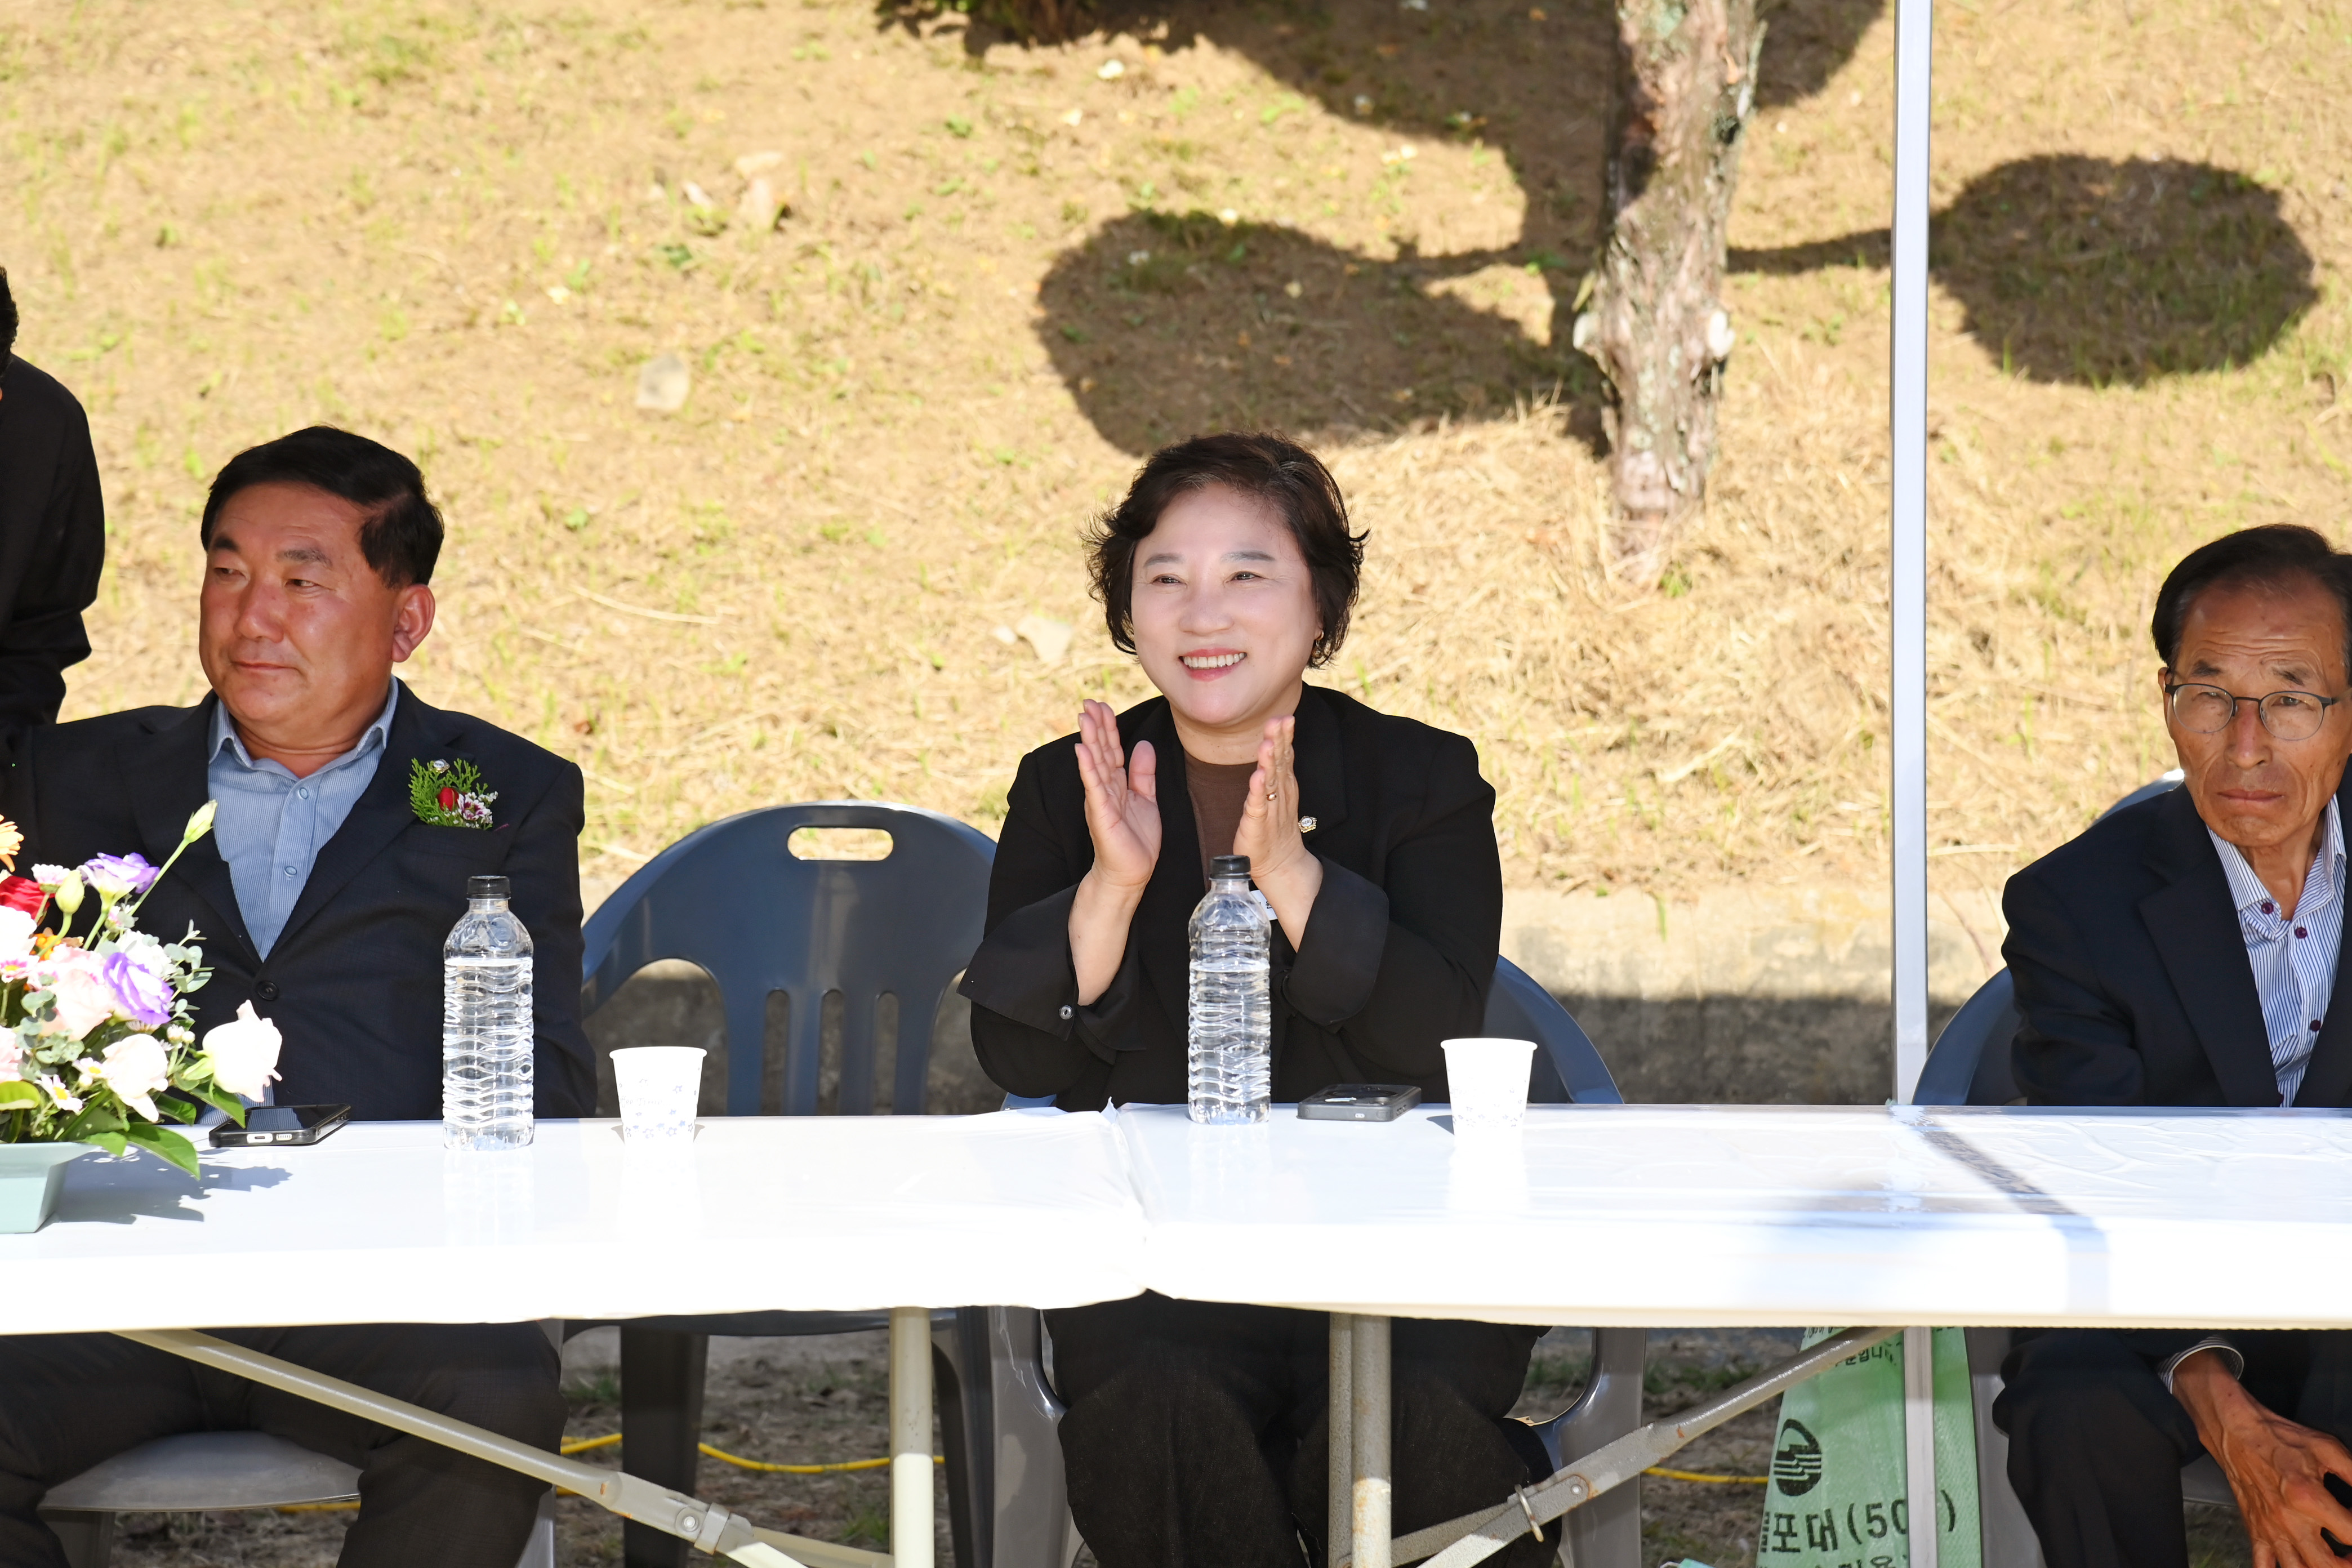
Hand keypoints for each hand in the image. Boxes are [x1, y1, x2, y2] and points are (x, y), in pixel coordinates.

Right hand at [1073, 699, 1159, 890]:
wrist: (1131, 873)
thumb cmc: (1137, 841)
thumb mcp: (1146, 799)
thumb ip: (1143, 773)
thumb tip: (1143, 745)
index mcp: (1117, 784)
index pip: (1112, 750)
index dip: (1108, 728)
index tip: (1103, 706)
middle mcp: (1106, 789)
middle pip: (1101, 751)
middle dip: (1096, 726)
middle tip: (1089, 703)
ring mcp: (1101, 800)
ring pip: (1095, 763)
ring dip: (1090, 739)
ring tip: (1084, 717)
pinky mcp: (1101, 813)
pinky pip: (1094, 786)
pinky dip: (1088, 767)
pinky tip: (1082, 750)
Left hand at [1233, 715, 1323, 939]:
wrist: (1279, 862)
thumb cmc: (1275, 824)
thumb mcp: (1278, 792)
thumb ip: (1277, 766)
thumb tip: (1275, 739)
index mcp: (1284, 783)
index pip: (1285, 755)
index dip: (1284, 736)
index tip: (1284, 716)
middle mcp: (1280, 792)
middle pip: (1280, 763)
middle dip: (1278, 741)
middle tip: (1278, 721)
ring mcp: (1269, 807)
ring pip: (1270, 780)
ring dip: (1269, 761)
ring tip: (1267, 744)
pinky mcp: (1257, 823)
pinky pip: (1258, 804)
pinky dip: (1258, 791)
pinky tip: (1257, 778)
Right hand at [2175, 1349, 2351, 1567]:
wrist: (2236, 1431)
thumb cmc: (2279, 1438)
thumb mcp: (2327, 1448)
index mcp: (2308, 1497)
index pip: (2351, 1533)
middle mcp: (2289, 1519)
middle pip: (2328, 1564)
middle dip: (2348, 1564)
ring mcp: (2270, 1528)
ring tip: (2333, 1561)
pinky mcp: (2256, 1530)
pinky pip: (2263, 1564)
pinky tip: (2294, 1565)